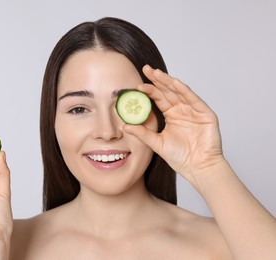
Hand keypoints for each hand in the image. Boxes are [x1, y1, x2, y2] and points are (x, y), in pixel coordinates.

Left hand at [124, 65, 224, 184]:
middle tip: (146, 69)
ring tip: (156, 73)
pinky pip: (193, 99)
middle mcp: (182, 110)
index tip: (137, 86)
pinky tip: (174, 82)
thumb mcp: (157, 143)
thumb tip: (124, 126)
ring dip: (168, 81)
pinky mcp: (205, 114)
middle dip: (157, 80)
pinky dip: (184, 90)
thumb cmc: (180, 157)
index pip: (159, 99)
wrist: (198, 168)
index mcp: (171, 115)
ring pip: (179, 92)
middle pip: (168, 91)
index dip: (149, 91)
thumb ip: (142, 133)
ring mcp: (194, 111)